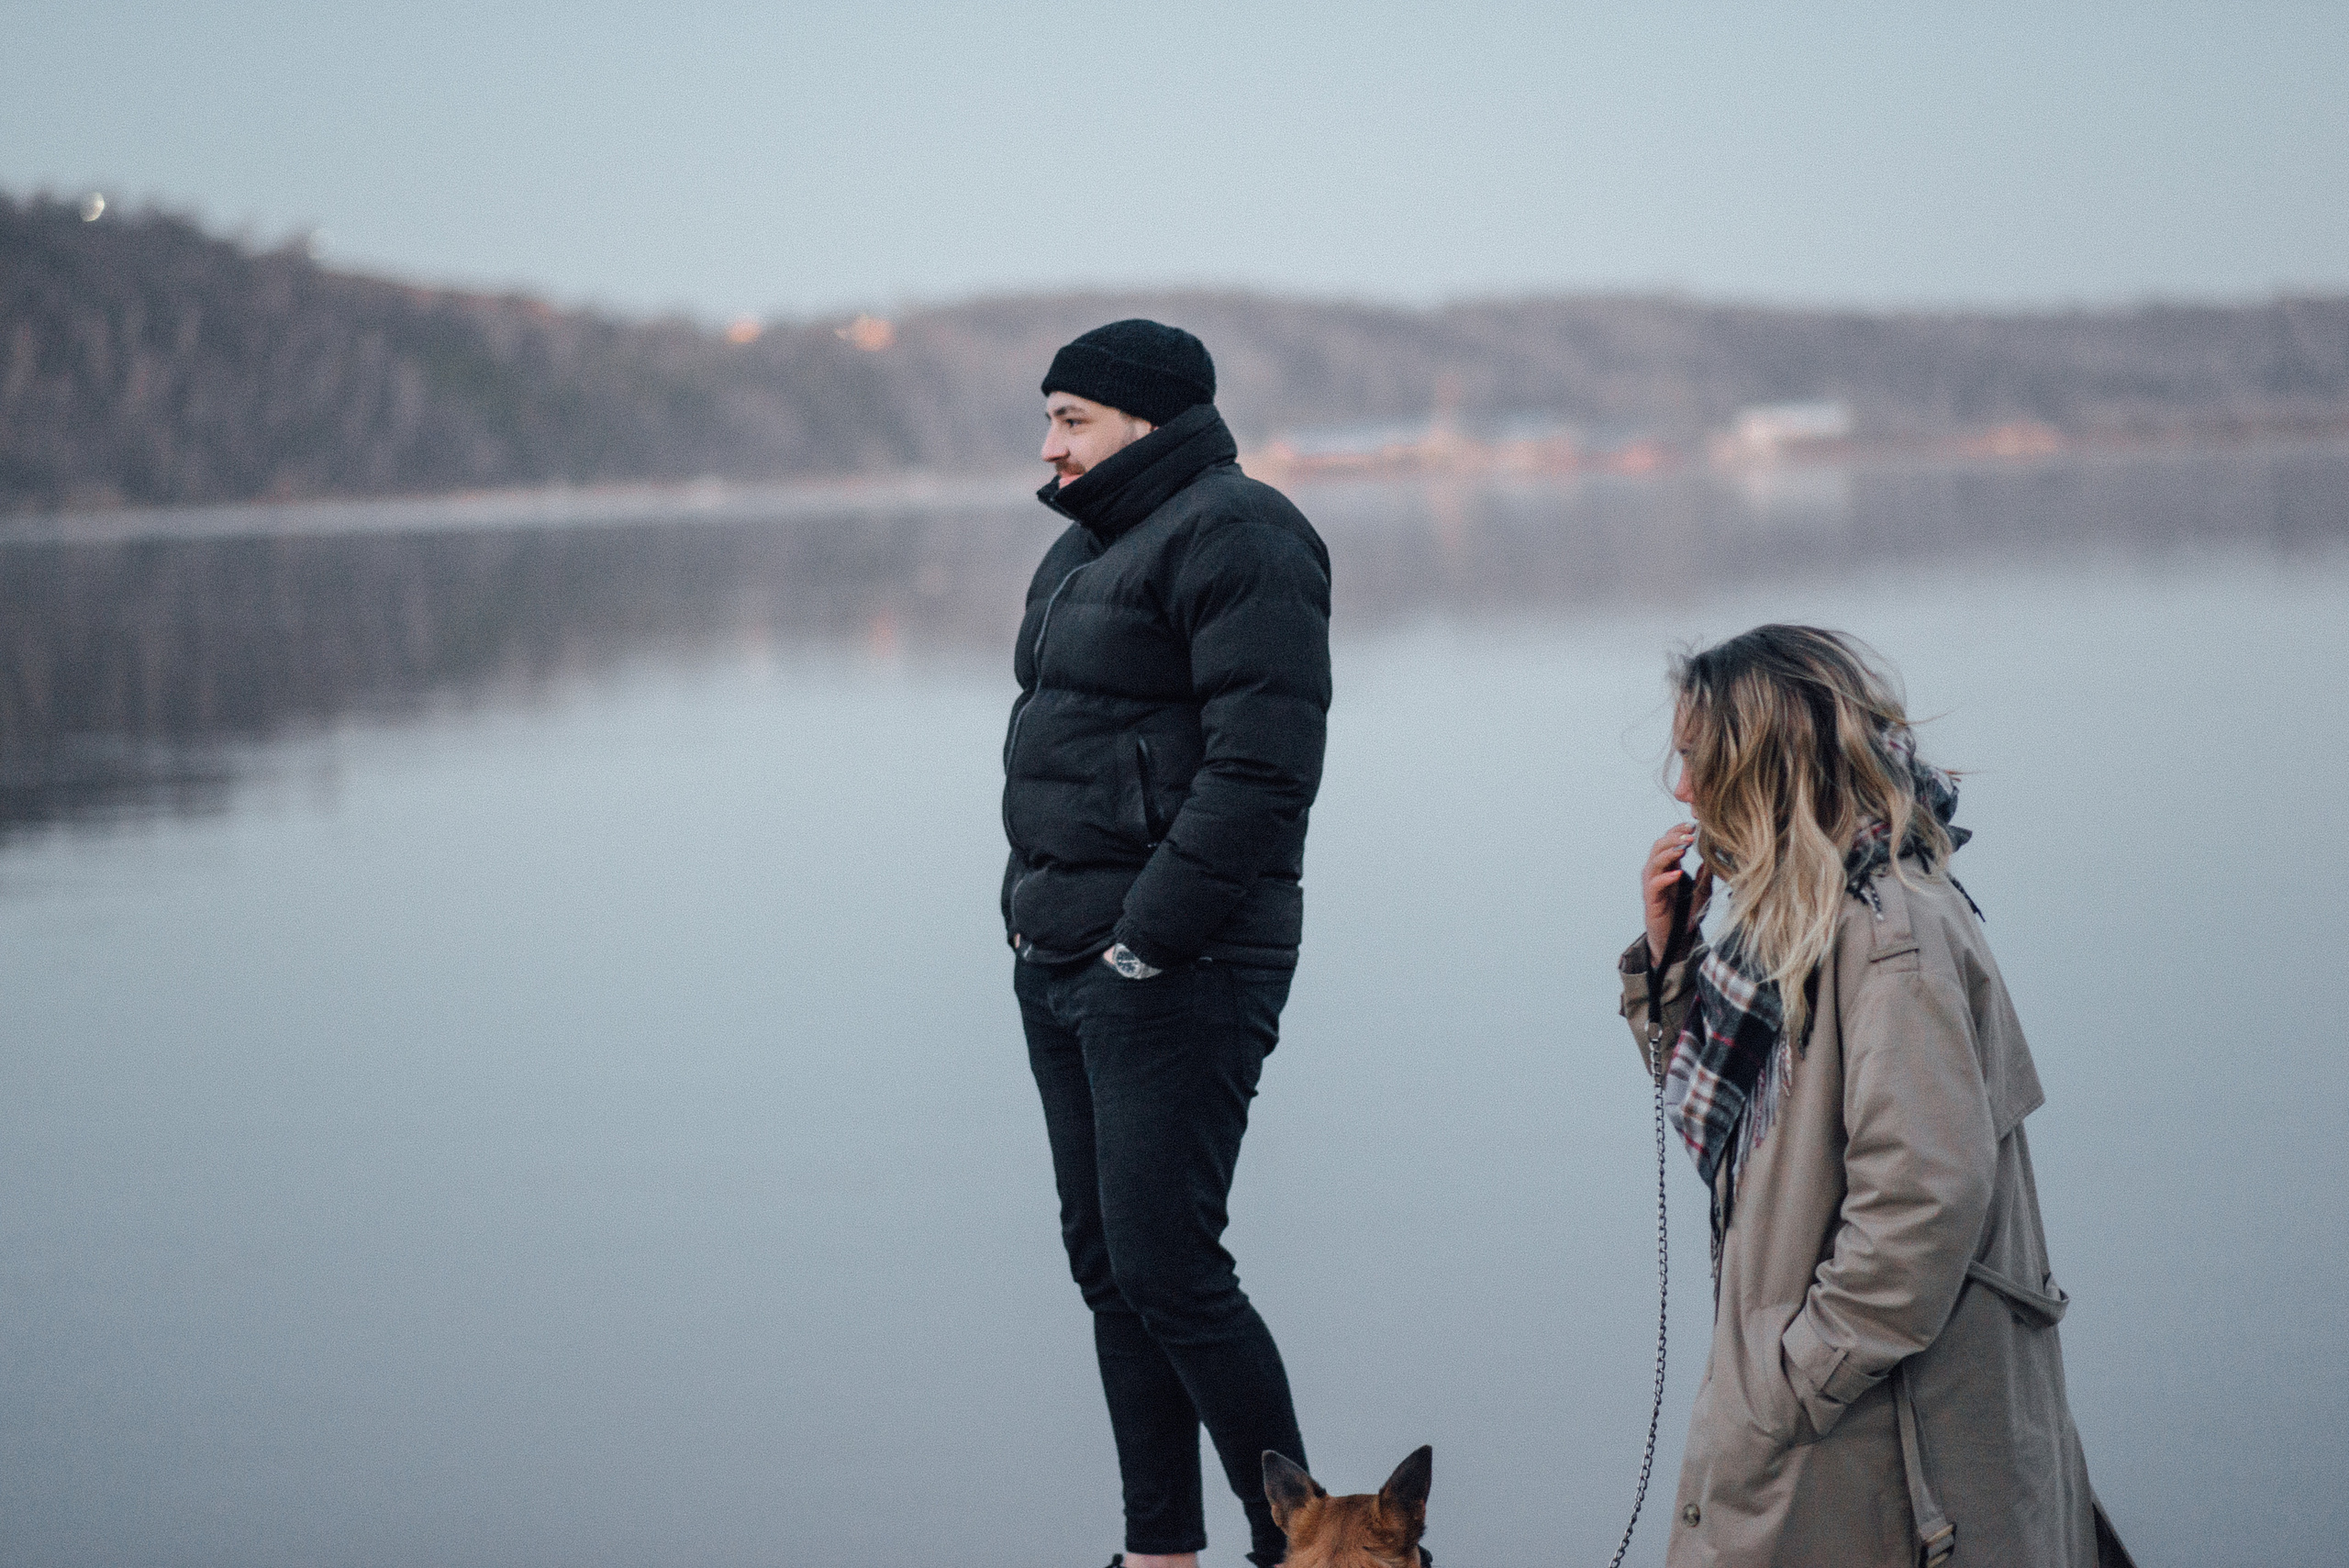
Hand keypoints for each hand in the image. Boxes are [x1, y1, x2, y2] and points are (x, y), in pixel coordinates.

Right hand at [1643, 823, 1712, 967]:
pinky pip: (1654, 884)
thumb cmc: (1685, 917)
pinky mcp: (1651, 900)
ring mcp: (1652, 886)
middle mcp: (1656, 874)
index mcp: (1667, 868)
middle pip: (1658, 847)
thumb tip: (1711, 860)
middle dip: (1673, 837)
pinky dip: (1666, 877)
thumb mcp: (1701, 893)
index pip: (1668, 842)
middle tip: (1690, 833)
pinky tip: (1678, 873)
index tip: (1693, 825)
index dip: (1677, 831)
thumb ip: (1704, 877)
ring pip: (1653, 862)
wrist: (1675, 941)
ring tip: (1683, 848)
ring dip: (1669, 853)